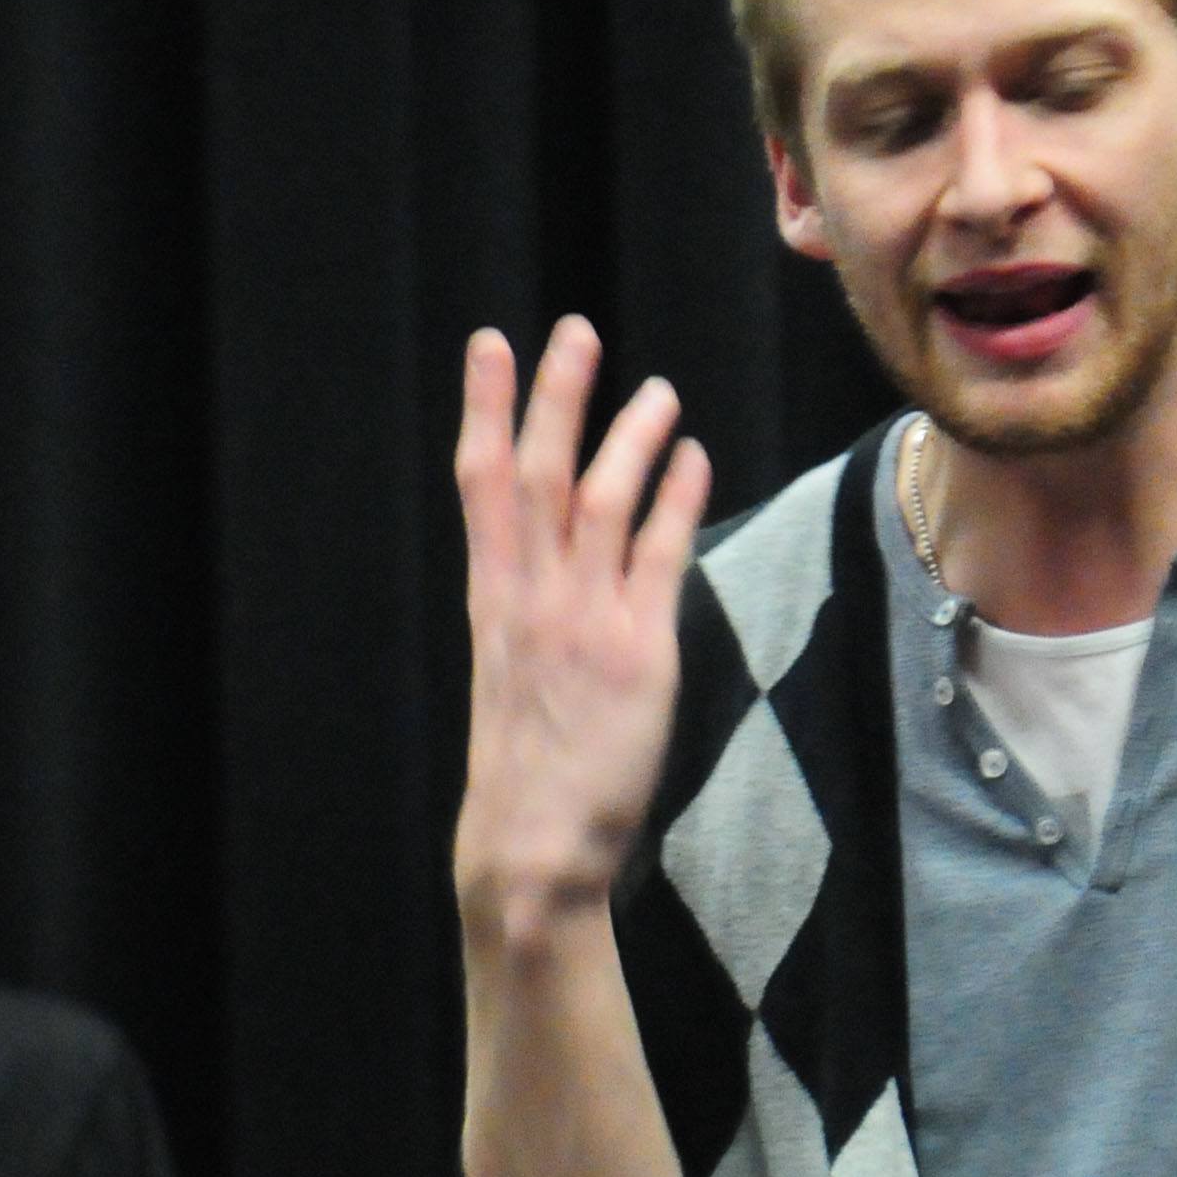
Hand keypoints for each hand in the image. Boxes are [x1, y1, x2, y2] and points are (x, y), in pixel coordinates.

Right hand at [449, 317, 710, 936]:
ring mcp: (583, 621)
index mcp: (494, 601)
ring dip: (631, 436)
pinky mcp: (636, 652)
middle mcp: (532, 599)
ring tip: (658, 388)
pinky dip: (675, 498)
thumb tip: (570, 558)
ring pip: (602, 502)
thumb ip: (534, 609)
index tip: (489, 345)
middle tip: (574, 331)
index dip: (486, 408)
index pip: (484, 484)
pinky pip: (657, 556)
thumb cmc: (529, 767)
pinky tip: (692, 456)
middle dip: (555, 397)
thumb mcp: (514, 674)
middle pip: (540, 474)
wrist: (533, 844)